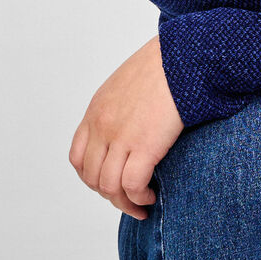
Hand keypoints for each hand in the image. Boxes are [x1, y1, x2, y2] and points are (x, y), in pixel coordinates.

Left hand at [69, 34, 184, 219]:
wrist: (182, 56)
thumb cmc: (164, 66)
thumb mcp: (127, 84)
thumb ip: (119, 108)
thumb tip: (129, 129)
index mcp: (96, 111)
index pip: (78, 158)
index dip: (92, 177)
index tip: (111, 182)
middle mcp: (103, 126)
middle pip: (92, 177)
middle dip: (110, 195)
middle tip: (130, 199)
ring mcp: (121, 136)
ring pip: (109, 187)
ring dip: (125, 202)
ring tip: (142, 203)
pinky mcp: (145, 145)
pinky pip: (132, 185)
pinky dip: (139, 197)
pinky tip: (151, 194)